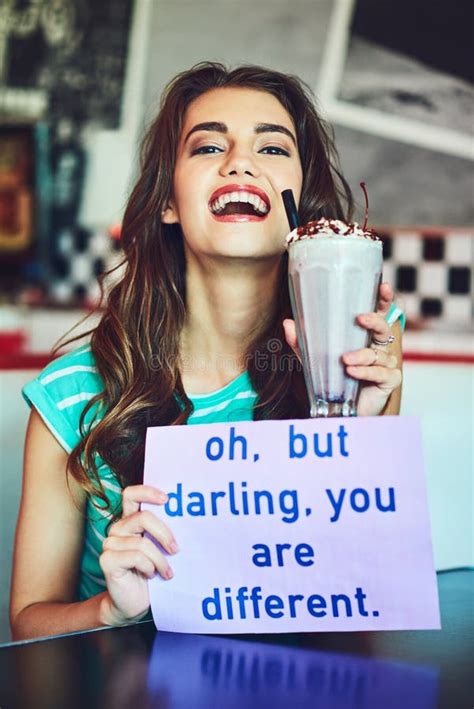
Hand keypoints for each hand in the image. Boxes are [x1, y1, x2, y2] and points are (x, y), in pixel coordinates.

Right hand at [99, 485, 177, 625]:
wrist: (135, 603)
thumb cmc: (151, 572)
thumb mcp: (159, 548)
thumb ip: (162, 531)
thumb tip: (185, 517)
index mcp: (130, 520)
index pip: (131, 495)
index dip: (147, 491)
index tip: (167, 499)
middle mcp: (117, 528)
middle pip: (143, 517)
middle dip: (165, 533)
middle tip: (176, 549)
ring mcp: (110, 544)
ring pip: (142, 542)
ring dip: (160, 559)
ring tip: (167, 572)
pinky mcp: (107, 560)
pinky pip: (135, 557)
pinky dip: (148, 567)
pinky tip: (151, 575)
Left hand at [283, 282, 401, 416]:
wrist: (344, 410)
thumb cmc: (335, 379)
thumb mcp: (315, 359)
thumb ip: (302, 343)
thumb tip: (288, 323)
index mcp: (366, 336)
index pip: (379, 313)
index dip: (384, 299)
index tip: (384, 286)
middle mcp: (380, 346)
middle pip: (384, 327)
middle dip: (374, 320)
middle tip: (360, 318)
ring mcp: (388, 363)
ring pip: (378, 354)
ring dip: (362, 355)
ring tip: (345, 360)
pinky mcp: (390, 380)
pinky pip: (380, 373)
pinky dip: (365, 372)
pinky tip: (352, 372)